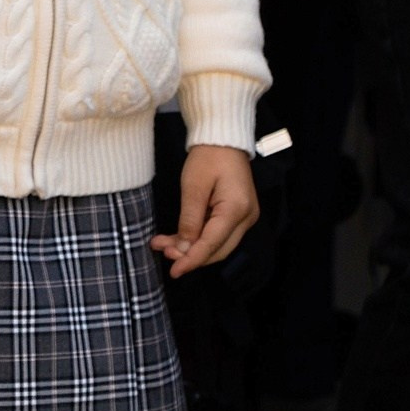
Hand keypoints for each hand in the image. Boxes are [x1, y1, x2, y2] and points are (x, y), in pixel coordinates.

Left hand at [151, 144, 258, 277]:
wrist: (223, 140)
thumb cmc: (209, 157)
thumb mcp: (193, 186)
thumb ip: (189, 219)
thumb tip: (183, 247)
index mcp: (237, 210)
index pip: (212, 243)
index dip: (192, 259)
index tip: (174, 270)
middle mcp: (246, 218)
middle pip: (217, 249)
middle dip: (190, 256)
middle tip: (164, 255)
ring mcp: (244, 217)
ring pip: (217, 244)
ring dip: (190, 247)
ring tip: (163, 245)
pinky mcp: (236, 214)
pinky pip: (217, 233)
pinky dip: (197, 237)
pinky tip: (176, 238)